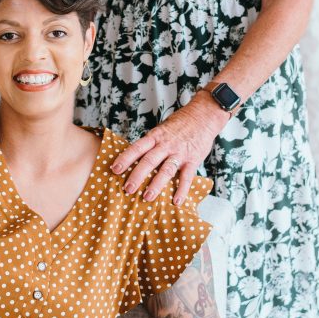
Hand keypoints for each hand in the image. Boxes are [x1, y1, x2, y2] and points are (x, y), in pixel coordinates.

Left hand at [110, 98, 225, 205]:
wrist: (204, 115)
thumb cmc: (180, 123)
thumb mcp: (162, 129)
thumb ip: (152, 143)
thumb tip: (136, 157)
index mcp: (156, 136)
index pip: (137, 147)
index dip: (125, 158)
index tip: (114, 169)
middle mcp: (166, 145)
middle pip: (149, 161)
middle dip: (137, 176)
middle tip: (127, 189)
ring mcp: (180, 153)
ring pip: (166, 170)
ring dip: (156, 185)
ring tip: (147, 197)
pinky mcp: (193, 160)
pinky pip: (187, 177)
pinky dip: (182, 190)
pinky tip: (176, 202)